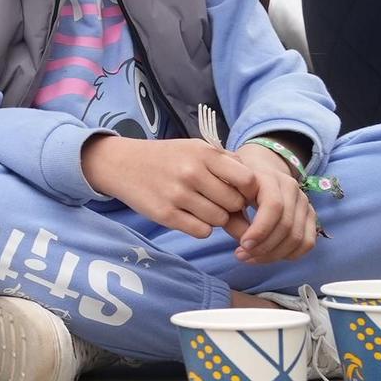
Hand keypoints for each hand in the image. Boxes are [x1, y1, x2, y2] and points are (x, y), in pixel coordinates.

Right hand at [80, 135, 255, 239]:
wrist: (122, 163)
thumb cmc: (167, 157)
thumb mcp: (196, 149)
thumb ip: (227, 165)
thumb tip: (258, 195)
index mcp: (203, 153)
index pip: (247, 180)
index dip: (248, 191)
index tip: (240, 192)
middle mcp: (191, 172)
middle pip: (234, 204)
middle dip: (231, 206)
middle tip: (217, 201)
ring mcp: (177, 195)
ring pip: (219, 220)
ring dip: (216, 218)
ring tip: (200, 206)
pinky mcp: (165, 215)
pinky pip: (201, 231)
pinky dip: (200, 227)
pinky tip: (189, 215)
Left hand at [229, 141, 318, 264]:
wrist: (258, 169)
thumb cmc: (237, 184)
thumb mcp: (227, 194)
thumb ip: (233, 217)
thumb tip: (246, 244)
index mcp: (270, 177)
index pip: (274, 206)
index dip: (260, 230)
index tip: (242, 245)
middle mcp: (292, 188)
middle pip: (286, 226)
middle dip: (264, 247)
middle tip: (241, 255)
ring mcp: (304, 202)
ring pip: (298, 237)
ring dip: (274, 254)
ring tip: (250, 258)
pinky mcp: (310, 215)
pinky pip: (307, 242)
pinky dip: (290, 254)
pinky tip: (269, 256)